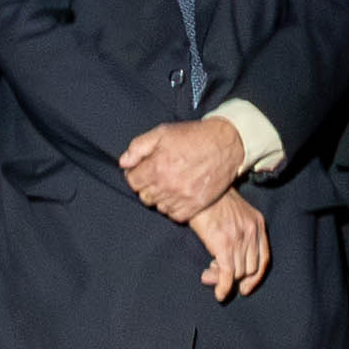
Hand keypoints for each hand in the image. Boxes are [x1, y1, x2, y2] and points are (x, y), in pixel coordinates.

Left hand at [120, 118, 249, 223]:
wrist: (224, 144)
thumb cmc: (193, 136)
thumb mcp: (162, 133)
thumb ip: (138, 147)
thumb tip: (123, 162)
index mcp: (157, 166)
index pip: (132, 181)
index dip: (135, 175)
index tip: (142, 171)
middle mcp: (168, 184)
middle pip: (144, 196)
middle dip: (146, 186)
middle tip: (156, 176)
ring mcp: (183, 197)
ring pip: (159, 207)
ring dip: (160, 197)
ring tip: (169, 184)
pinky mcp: (196, 205)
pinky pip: (175, 216)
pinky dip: (173, 208)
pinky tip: (177, 195)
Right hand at [190, 191, 269, 299]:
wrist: (197, 186)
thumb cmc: (209, 196)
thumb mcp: (232, 210)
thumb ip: (237, 230)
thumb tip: (226, 257)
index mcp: (257, 222)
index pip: (263, 259)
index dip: (255, 277)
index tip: (245, 287)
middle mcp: (252, 231)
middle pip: (249, 269)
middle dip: (233, 278)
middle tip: (214, 275)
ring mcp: (239, 238)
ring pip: (237, 273)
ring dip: (222, 279)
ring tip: (207, 276)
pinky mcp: (224, 244)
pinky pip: (228, 275)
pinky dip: (223, 288)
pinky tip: (218, 294)